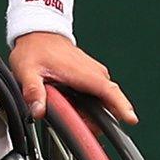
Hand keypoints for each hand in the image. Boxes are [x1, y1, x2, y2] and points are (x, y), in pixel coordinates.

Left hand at [10, 32, 136, 123]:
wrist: (40, 34)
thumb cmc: (36, 49)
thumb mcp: (28, 70)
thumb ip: (33, 91)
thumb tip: (38, 110)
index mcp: (84, 73)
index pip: (109, 91)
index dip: (121, 107)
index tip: (130, 119)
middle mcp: (95, 73)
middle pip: (109, 103)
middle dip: (96, 121)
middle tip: (75, 126)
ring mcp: (96, 75)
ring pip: (103, 102)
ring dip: (90, 114)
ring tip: (68, 114)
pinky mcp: (93, 77)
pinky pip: (98, 97)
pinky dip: (88, 107)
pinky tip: (71, 107)